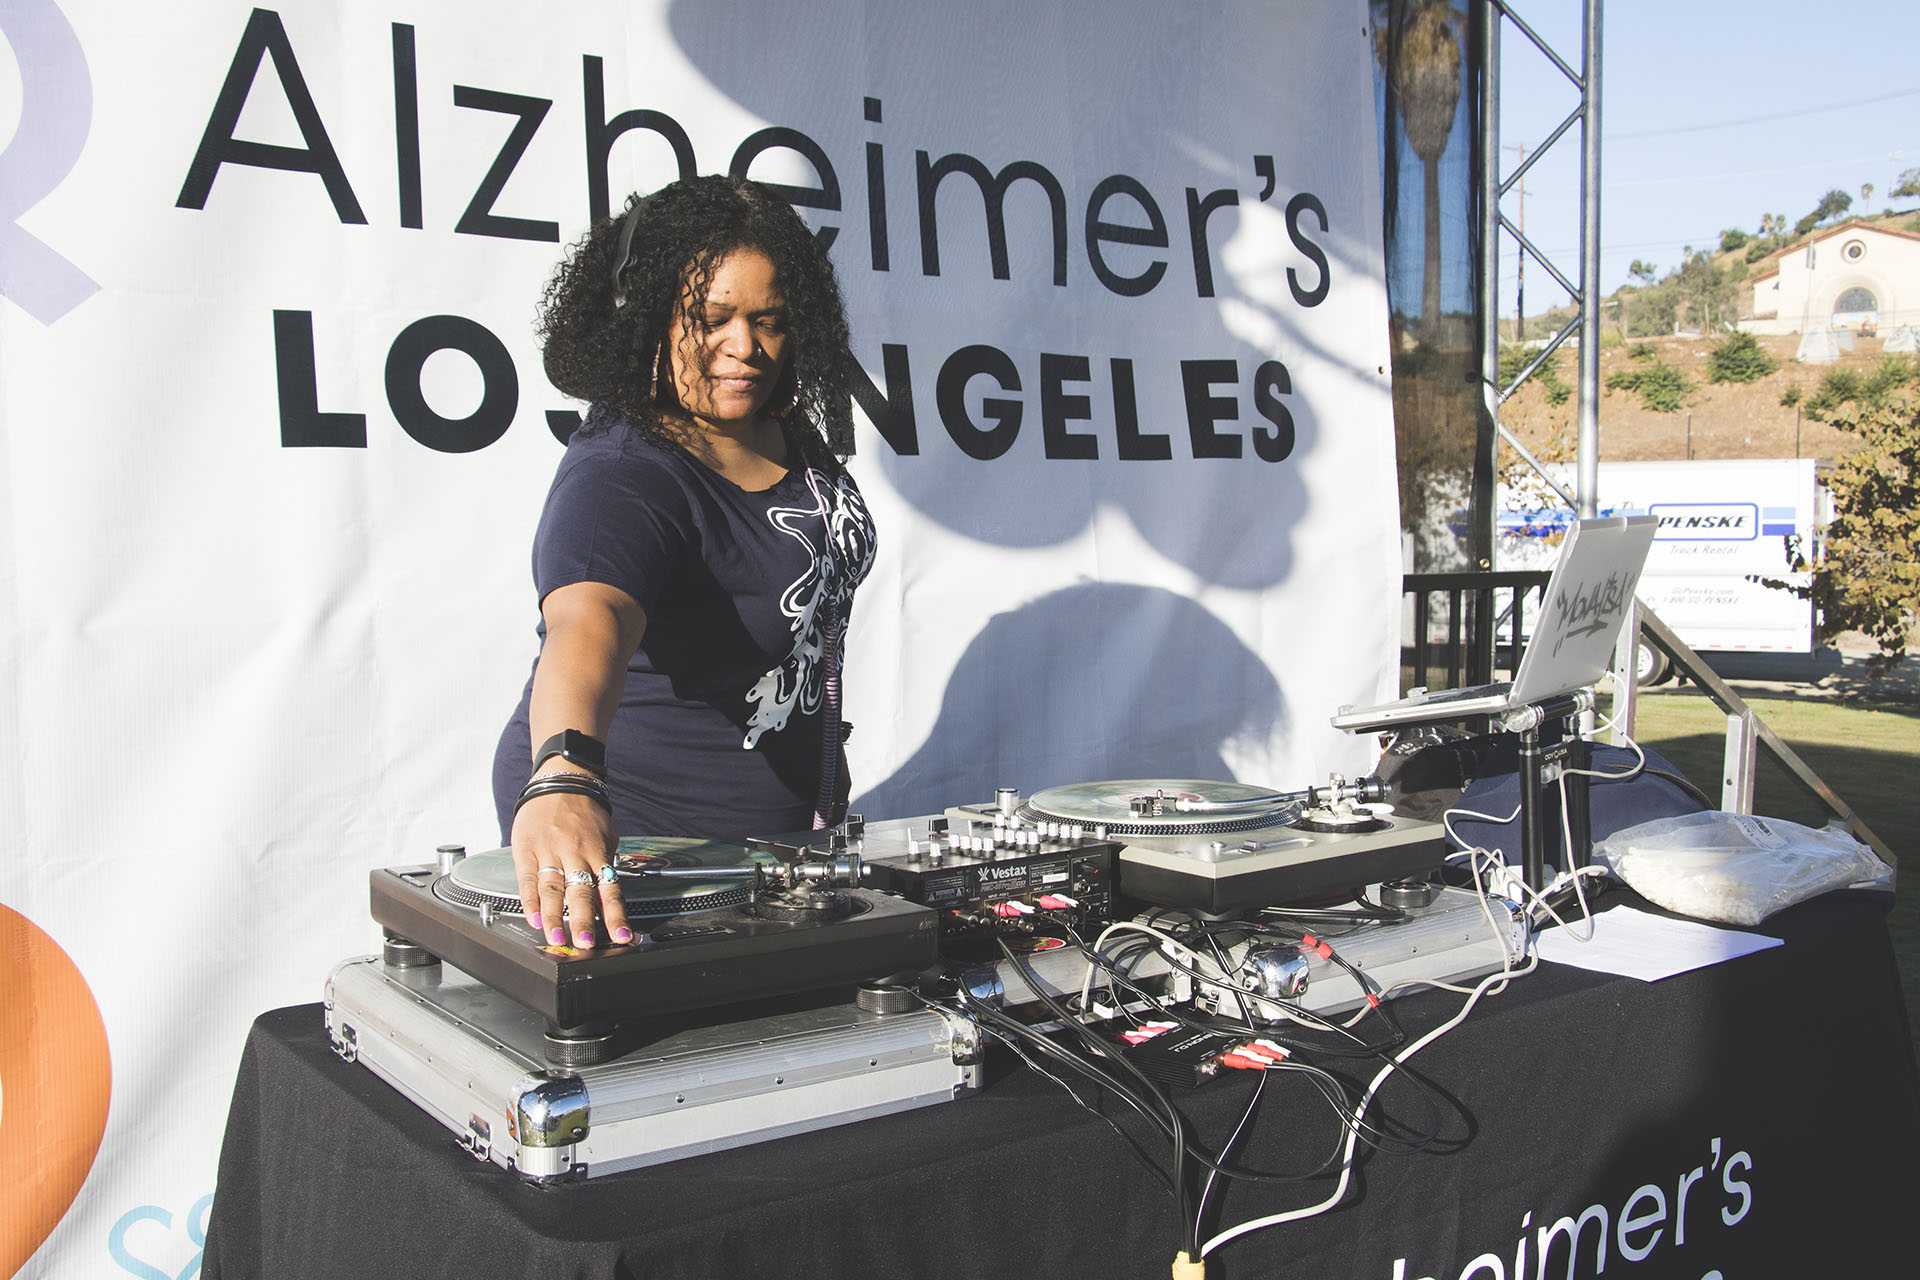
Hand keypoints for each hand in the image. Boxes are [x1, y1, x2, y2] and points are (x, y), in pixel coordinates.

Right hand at [509, 783, 632, 948]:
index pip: (610, 890)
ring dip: (554, 918)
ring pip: (552, 889)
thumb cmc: (585, 814)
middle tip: (585, 943)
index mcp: (598, 852)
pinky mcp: (526, 850)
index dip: (616, 915)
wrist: (560, 782)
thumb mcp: (606, 836)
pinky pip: (527, 879)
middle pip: (580, 892)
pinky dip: (529, 901)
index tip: (621, 936)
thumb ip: (605, 866)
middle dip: (584, 921)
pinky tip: (533, 918)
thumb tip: (611, 900)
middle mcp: (574, 853)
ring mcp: (549, 851)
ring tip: (556, 939)